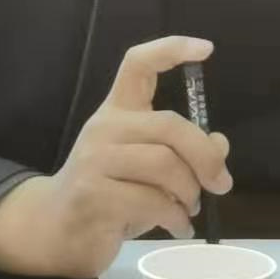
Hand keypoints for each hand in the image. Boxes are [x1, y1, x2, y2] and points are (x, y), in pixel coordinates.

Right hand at [0, 36, 231, 278]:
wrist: (58, 230)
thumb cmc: (111, 194)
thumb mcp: (151, 170)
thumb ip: (184, 152)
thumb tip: (220, 144)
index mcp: (117, 111)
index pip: (138, 64)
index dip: (172, 50)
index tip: (207, 48)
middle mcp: (105, 127)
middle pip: (168, 124)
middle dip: (204, 156)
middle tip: (221, 183)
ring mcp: (95, 159)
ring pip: (164, 164)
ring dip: (190, 192)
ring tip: (191, 209)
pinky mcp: (93, 193)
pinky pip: (152, 201)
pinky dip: (176, 217)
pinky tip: (180, 227)